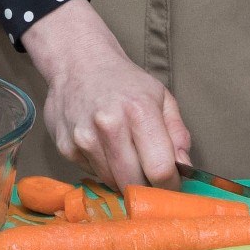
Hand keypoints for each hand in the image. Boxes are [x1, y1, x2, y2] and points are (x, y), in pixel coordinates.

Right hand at [20, 0, 191, 186]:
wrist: (78, 61)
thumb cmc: (124, 81)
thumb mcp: (162, 98)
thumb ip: (178, 135)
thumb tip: (185, 169)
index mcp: (139, 111)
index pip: (160, 170)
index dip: (170, 184)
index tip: (171, 184)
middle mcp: (108, 126)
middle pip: (134, 183)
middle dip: (146, 187)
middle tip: (150, 176)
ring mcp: (83, 138)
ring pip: (112, 182)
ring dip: (123, 178)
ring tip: (125, 154)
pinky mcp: (65, 147)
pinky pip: (92, 173)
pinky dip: (102, 168)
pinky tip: (102, 147)